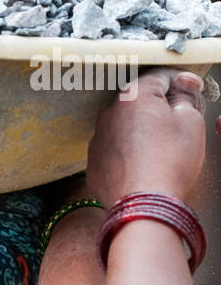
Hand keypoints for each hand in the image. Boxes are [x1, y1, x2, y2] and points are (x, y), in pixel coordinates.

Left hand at [86, 68, 206, 208]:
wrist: (144, 207)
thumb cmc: (170, 163)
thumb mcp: (191, 121)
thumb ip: (186, 97)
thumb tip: (182, 89)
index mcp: (134, 95)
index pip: (161, 78)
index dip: (180, 84)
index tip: (191, 93)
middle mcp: (109, 114)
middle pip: (138, 103)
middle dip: (157, 109)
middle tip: (175, 127)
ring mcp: (97, 141)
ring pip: (123, 128)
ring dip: (138, 133)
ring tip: (156, 152)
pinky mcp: (93, 166)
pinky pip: (113, 153)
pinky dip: (125, 156)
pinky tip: (140, 167)